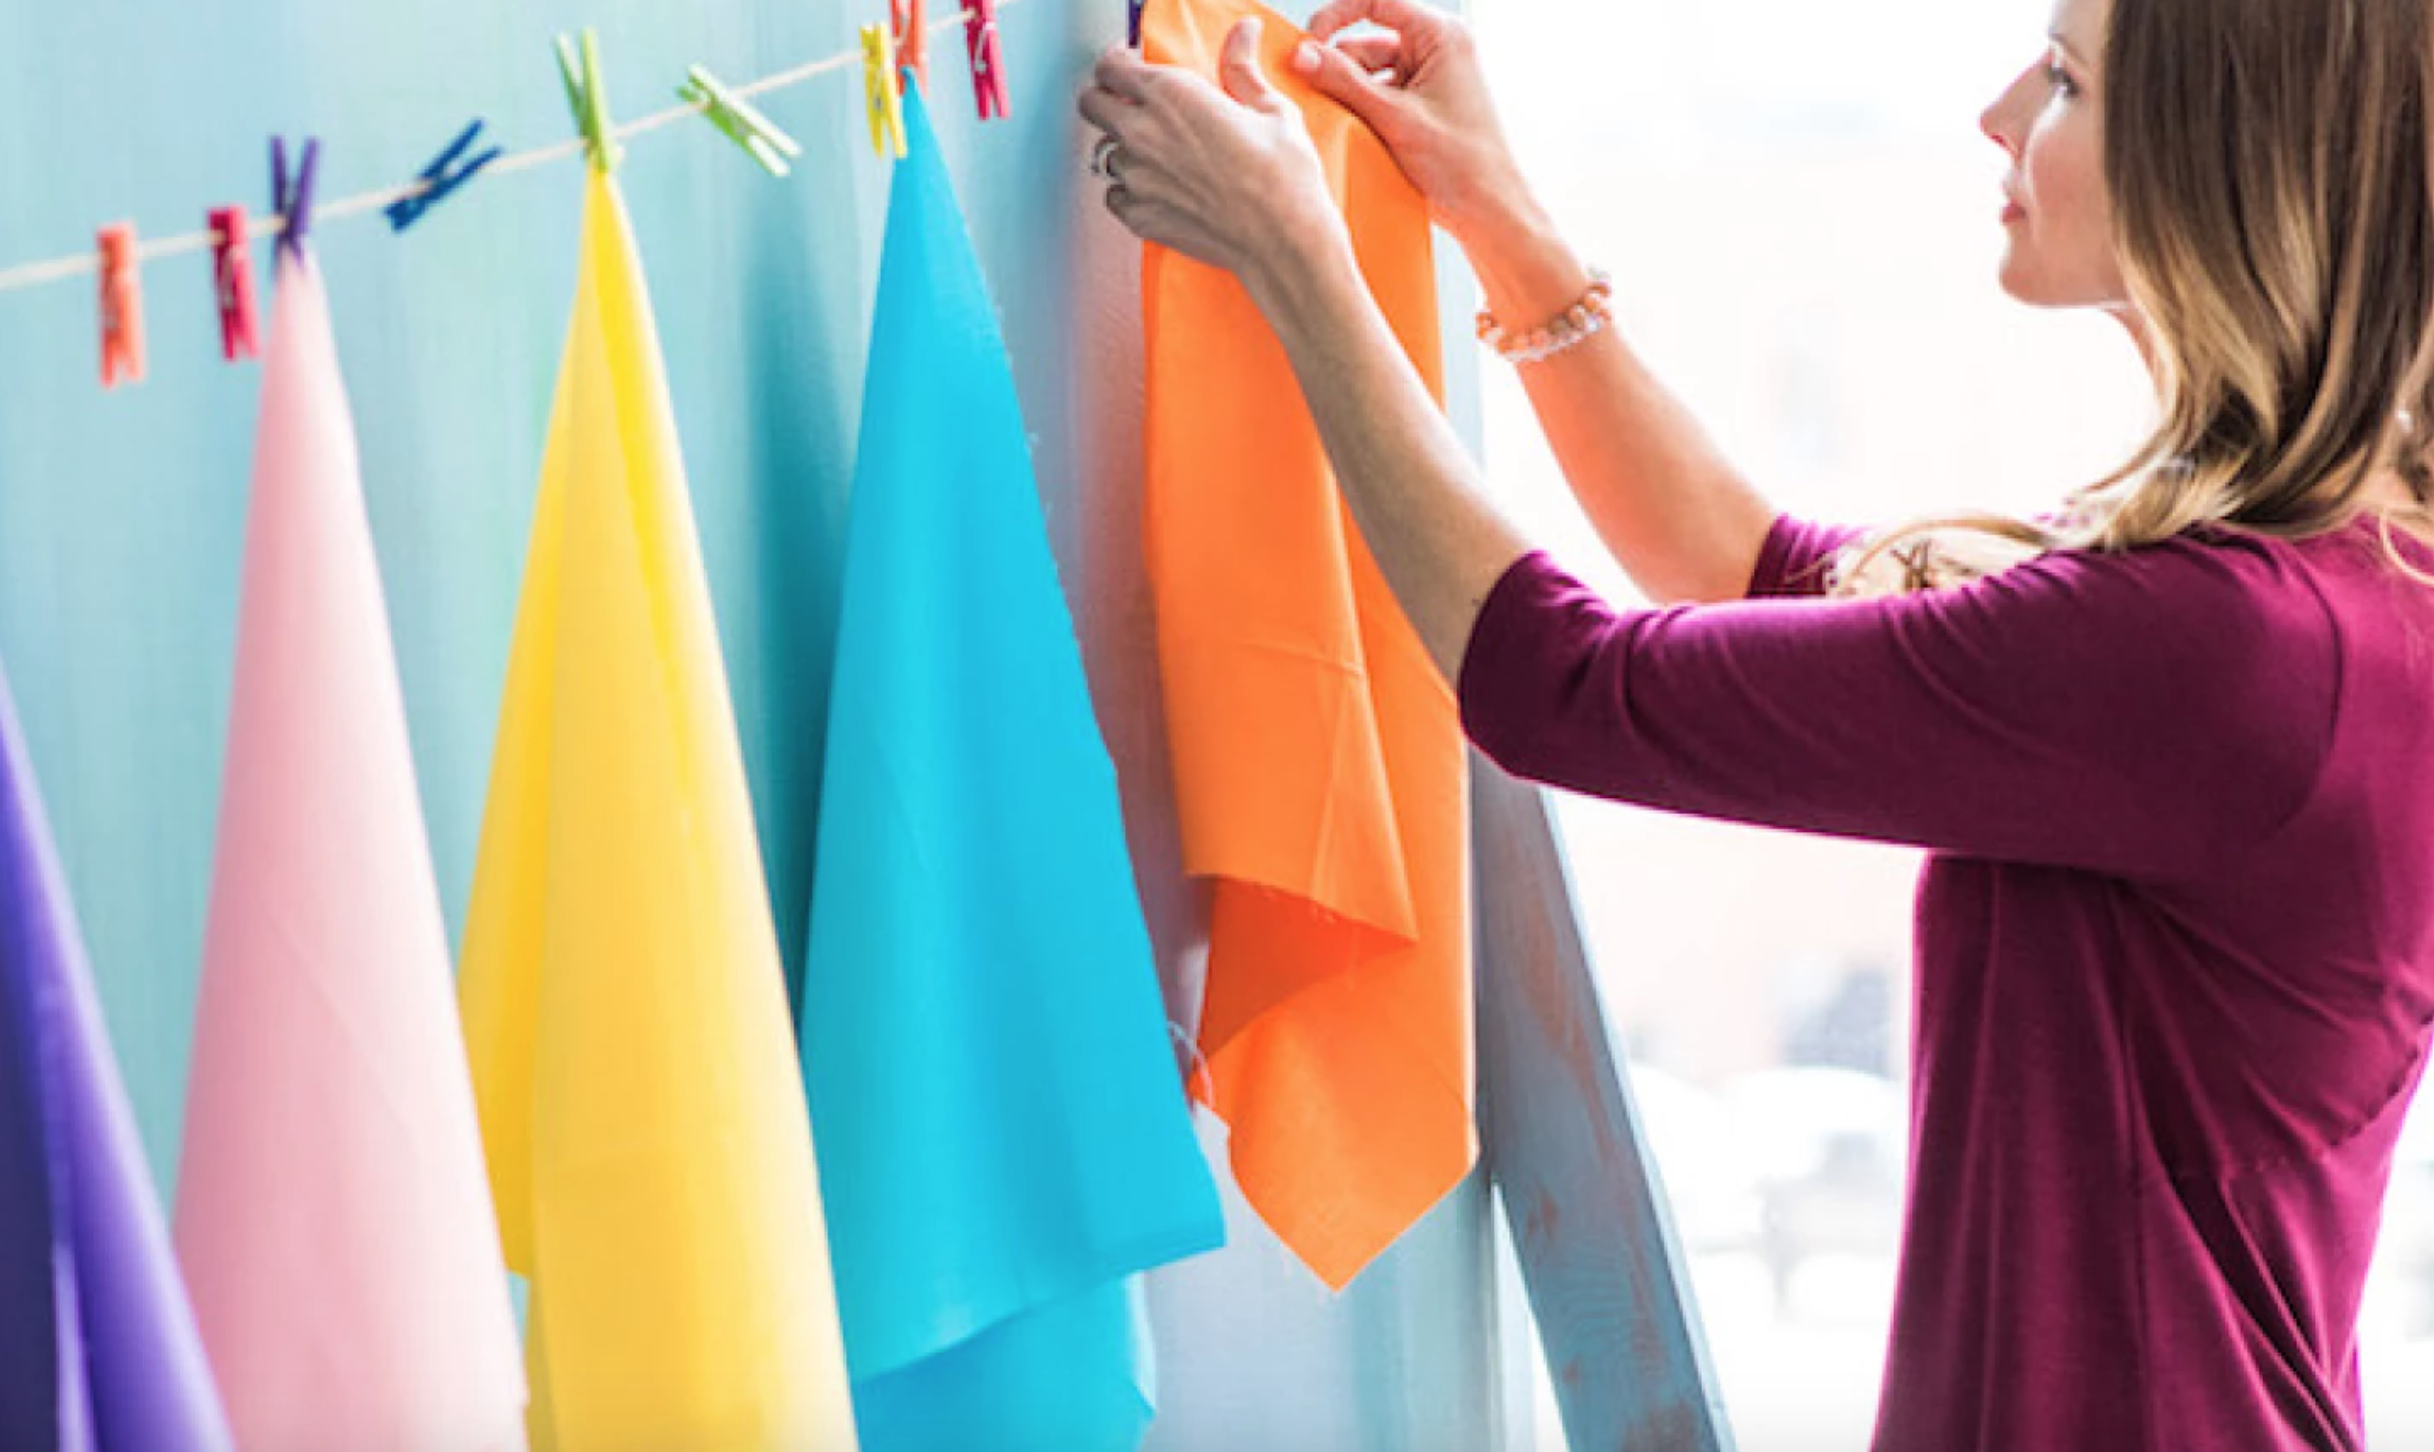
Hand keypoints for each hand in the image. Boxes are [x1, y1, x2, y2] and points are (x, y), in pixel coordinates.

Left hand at [1078, 21, 1352, 292]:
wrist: (1283, 240)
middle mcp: (1143, 132)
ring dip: (1126, 150)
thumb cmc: (1283, 178)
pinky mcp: (1138, 216)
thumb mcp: (1271, 109)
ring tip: (1162, 157)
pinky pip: (1115, 195)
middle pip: (1091, 104)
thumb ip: (1242, 68)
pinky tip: (1161, 190)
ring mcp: (1136, 177)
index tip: (1131, 69)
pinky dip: (1130, 191)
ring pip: (1107, 152)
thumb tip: (1243, 33)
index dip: (1119, 65)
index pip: (1111, 66)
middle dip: (1107, 99)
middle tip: (1133, 107)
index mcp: (1172, 94)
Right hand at [1290, 0, 1532, 244]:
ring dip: (1349, 93)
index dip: (1337, 15)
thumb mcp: (1394, 117)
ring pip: (1370, 72)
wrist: (1490, 210)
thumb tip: (1302, 54)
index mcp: (1441, 36)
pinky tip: (1353, 131)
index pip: (1378, 1)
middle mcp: (1437, 49)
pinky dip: (1361, 109)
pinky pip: (1379, 95)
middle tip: (1314, 93)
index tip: (1309, 41)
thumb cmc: (1461, 162)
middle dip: (1340, 67)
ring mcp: (1429, 78)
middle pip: (1368, 41)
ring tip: (1340, 120)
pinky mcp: (1421, 105)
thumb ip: (1345, 82)